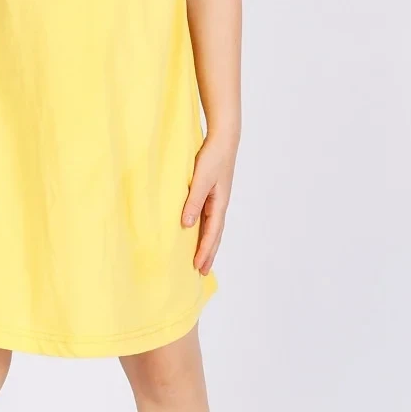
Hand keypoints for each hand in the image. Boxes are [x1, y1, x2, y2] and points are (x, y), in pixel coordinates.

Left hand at [180, 134, 237, 275]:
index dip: (205, 251)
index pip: (212, 233)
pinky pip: (208, 218)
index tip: (198, 267)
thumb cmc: (213, 157)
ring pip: (212, 228)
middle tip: (202, 272)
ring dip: (207, 244)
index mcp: (219, 204)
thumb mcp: (201, 179)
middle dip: (209, 254)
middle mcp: (219, 205)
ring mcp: (217, 200)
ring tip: (201, 259)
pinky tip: (197, 233)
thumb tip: (186, 225)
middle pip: (215, 235)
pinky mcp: (212, 194)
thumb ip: (193, 201)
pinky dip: (204, 230)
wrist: (224, 139)